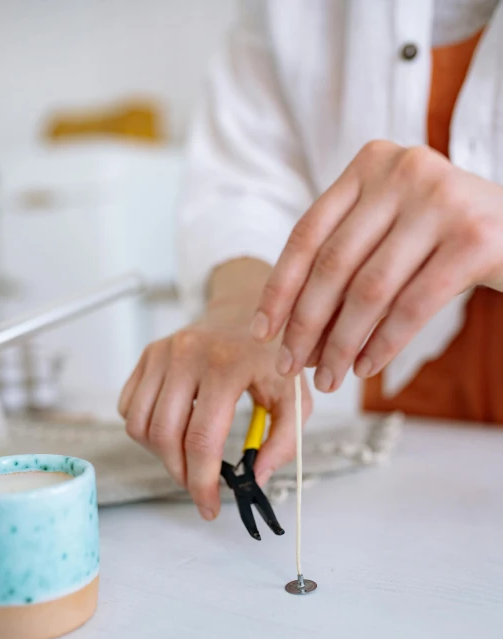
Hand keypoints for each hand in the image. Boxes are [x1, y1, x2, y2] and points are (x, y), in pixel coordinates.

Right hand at [119, 259, 311, 520]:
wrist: (246, 311)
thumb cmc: (269, 358)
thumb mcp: (295, 395)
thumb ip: (285, 440)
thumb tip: (256, 476)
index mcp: (227, 364)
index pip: (202, 438)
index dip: (202, 482)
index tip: (209, 506)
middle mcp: (188, 354)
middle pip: (165, 436)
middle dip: (180, 474)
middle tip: (198, 486)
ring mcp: (162, 352)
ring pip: (139, 425)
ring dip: (160, 454)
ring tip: (188, 456)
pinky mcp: (147, 355)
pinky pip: (128, 408)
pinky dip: (145, 429)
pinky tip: (174, 428)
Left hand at [251, 141, 502, 390]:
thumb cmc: (445, 235)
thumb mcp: (391, 228)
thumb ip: (347, 260)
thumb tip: (294, 332)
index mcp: (370, 164)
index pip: (307, 233)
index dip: (280, 288)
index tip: (263, 332)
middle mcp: (402, 172)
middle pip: (333, 264)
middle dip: (306, 325)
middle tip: (293, 366)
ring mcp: (440, 201)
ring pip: (370, 290)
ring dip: (342, 344)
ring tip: (331, 378)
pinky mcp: (473, 239)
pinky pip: (412, 306)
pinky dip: (384, 344)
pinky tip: (367, 367)